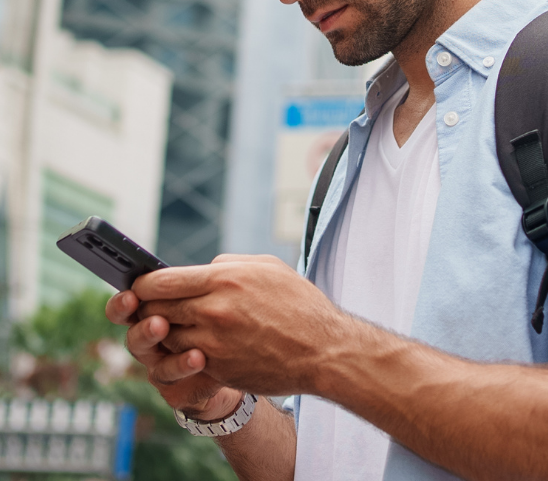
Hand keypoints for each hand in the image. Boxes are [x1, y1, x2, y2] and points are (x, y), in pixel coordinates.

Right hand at [106, 289, 242, 420]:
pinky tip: (202, 361)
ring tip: (191, 351)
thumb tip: (215, 266)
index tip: (132, 294)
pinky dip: (188, 372)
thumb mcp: (221, 294)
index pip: (133, 302)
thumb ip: (210, 282)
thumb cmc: (230, 320)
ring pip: (154, 364)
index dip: (127, 300)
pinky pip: (177, 388)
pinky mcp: (179, 392)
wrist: (247, 362)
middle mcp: (155, 341)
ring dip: (170, 357)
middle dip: (145, 327)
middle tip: (159, 322)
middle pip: (136, 334)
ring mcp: (164, 368)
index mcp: (160, 310)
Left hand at [133, 254, 348, 395]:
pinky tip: (196, 345)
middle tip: (150, 307)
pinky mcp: (217, 368)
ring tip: (177, 325)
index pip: (162, 281)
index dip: (144, 284)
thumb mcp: (268, 267)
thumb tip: (204, 267)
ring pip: (165, 338)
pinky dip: (183, 353)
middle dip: (148, 308)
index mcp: (225, 278)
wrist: (323, 350)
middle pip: (156, 309)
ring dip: (165, 332)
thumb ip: (229, 262)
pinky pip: (184, 359)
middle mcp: (214, 309)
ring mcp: (213, 342)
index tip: (141, 285)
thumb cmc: (300, 305)